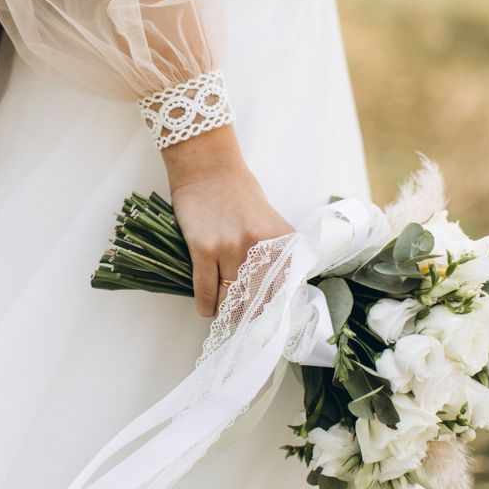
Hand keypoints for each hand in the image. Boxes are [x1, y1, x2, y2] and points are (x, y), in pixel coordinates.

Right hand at [161, 126, 293, 316]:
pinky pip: (205, 291)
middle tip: (245, 321)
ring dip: (227, 312)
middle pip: (258, 298)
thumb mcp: (271, 221)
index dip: (275, 308)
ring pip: (231, 298)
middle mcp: (259, 246)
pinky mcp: (204, 248)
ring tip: (225, 313)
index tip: (268, 318)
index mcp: (281, 239)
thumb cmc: (239, 193)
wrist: (208, 167)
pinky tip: (207, 309)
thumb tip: (280, 291)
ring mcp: (231, 248)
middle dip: (251, 315)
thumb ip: (278, 253)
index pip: (285, 288)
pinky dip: (206, 306)